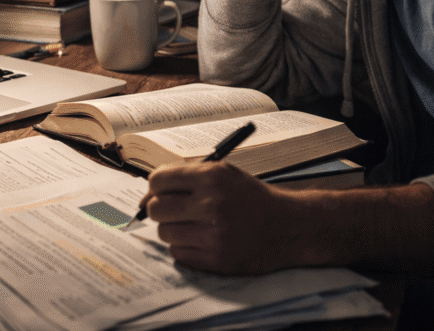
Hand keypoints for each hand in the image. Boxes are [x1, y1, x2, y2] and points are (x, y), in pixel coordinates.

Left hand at [141, 162, 310, 274]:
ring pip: (164, 233)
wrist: (286, 226)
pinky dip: (185, 248)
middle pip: (156, 208)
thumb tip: (147, 194)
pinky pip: (177, 254)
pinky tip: (203, 240)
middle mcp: (211, 204)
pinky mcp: (216, 259)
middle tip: (175, 211)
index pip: (158, 180)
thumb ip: (187, 178)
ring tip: (195, 226)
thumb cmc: (250, 199)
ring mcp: (213, 234)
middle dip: (161, 210)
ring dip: (174, 230)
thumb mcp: (224, 174)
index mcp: (212, 177)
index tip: (160, 192)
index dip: (155, 187)